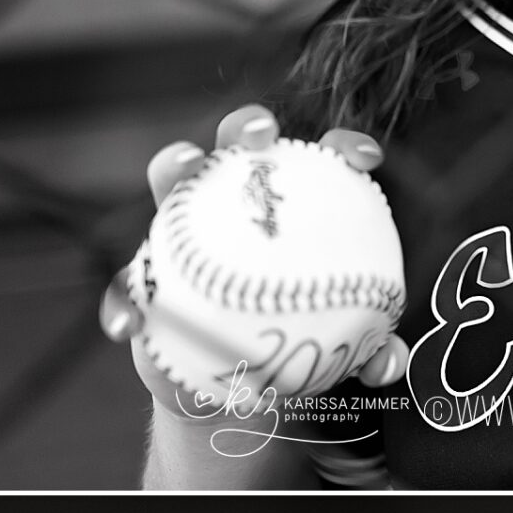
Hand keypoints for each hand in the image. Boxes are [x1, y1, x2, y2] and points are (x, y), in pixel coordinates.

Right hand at [99, 104, 409, 416]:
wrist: (235, 387)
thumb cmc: (296, 348)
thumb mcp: (339, 355)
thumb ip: (368, 353)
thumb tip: (389, 362)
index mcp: (294, 210)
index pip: (324, 166)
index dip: (344, 149)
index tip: (366, 159)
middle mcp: (235, 203)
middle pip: (241, 146)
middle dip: (250, 124)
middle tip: (263, 136)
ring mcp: (183, 230)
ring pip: (172, 182)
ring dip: (172, 162)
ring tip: (181, 164)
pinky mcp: (141, 273)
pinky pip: (127, 284)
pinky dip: (123, 304)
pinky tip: (127, 325)